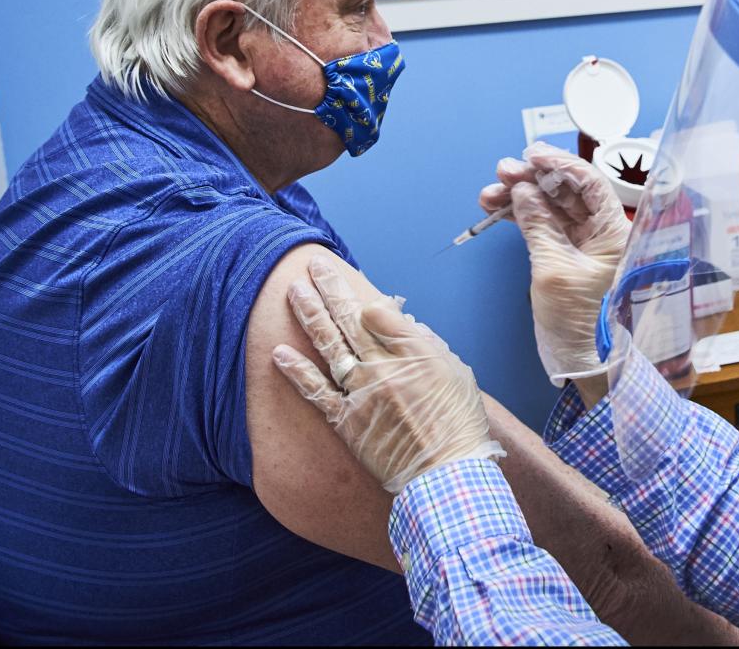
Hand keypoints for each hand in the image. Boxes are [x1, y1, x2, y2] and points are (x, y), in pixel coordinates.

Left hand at [272, 252, 503, 493]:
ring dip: (310, 315)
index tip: (347, 284)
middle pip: (350, 319)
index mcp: (415, 353)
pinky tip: (279, 352)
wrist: (446, 473)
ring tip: (294, 291)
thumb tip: (405, 324)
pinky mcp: (347, 420)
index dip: (361, 297)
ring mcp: (362, 392)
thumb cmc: (459, 425)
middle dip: (330, 288)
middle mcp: (384, 367)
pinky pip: (316, 392)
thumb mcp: (457, 374)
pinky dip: (297, 371)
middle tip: (314, 265)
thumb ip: (428, 346)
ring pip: (329, 345)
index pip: (381, 313)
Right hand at [479, 142, 631, 387]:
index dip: (559, 164)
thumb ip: (538, 227)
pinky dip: (519, 216)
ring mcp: (582, 243)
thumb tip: (524, 192)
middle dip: (533, 178)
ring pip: (549, 206)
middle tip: (503, 172)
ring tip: (490, 193)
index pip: (590, 183)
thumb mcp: (555, 271)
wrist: (583, 362)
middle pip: (566, 191)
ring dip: (520, 195)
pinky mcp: (565, 255)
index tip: (530, 156)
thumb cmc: (581, 322)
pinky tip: (497, 209)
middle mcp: (602, 232)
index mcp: (615, 231)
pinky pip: (542, 224)